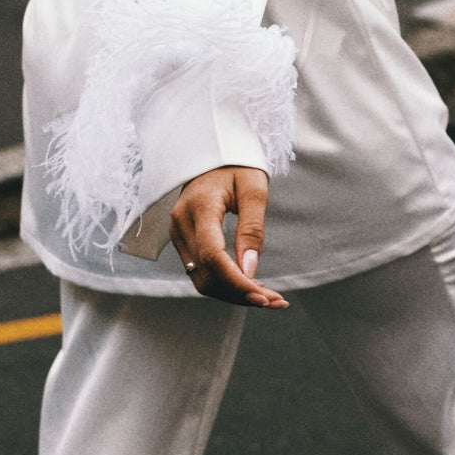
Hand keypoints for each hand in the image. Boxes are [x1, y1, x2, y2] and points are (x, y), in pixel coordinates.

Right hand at [169, 166, 288, 307]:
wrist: (210, 152)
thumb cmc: (236, 165)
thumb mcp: (254, 188)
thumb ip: (252, 228)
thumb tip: (250, 270)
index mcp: (199, 207)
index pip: (213, 255)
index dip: (237, 281)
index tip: (264, 296)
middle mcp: (181, 224)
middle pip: (206, 275)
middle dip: (240, 294)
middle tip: (277, 301)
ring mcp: (178, 234)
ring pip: (201, 280)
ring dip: (234, 294)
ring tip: (269, 298)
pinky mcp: (183, 241)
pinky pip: (201, 272)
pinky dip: (226, 284)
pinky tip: (251, 286)